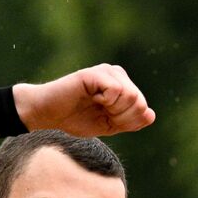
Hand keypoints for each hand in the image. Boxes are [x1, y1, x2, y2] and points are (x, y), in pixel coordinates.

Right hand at [13, 64, 155, 136]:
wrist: (47, 114)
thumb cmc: (74, 118)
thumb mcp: (107, 126)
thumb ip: (129, 121)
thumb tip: (150, 115)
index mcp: (122, 85)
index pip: (142, 107)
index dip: (128, 122)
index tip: (107, 120)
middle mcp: (116, 74)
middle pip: (139, 101)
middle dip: (122, 117)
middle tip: (101, 114)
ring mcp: (106, 71)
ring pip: (130, 95)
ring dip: (113, 109)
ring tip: (96, 105)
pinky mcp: (94, 73)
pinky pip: (115, 90)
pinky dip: (106, 102)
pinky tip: (91, 98)